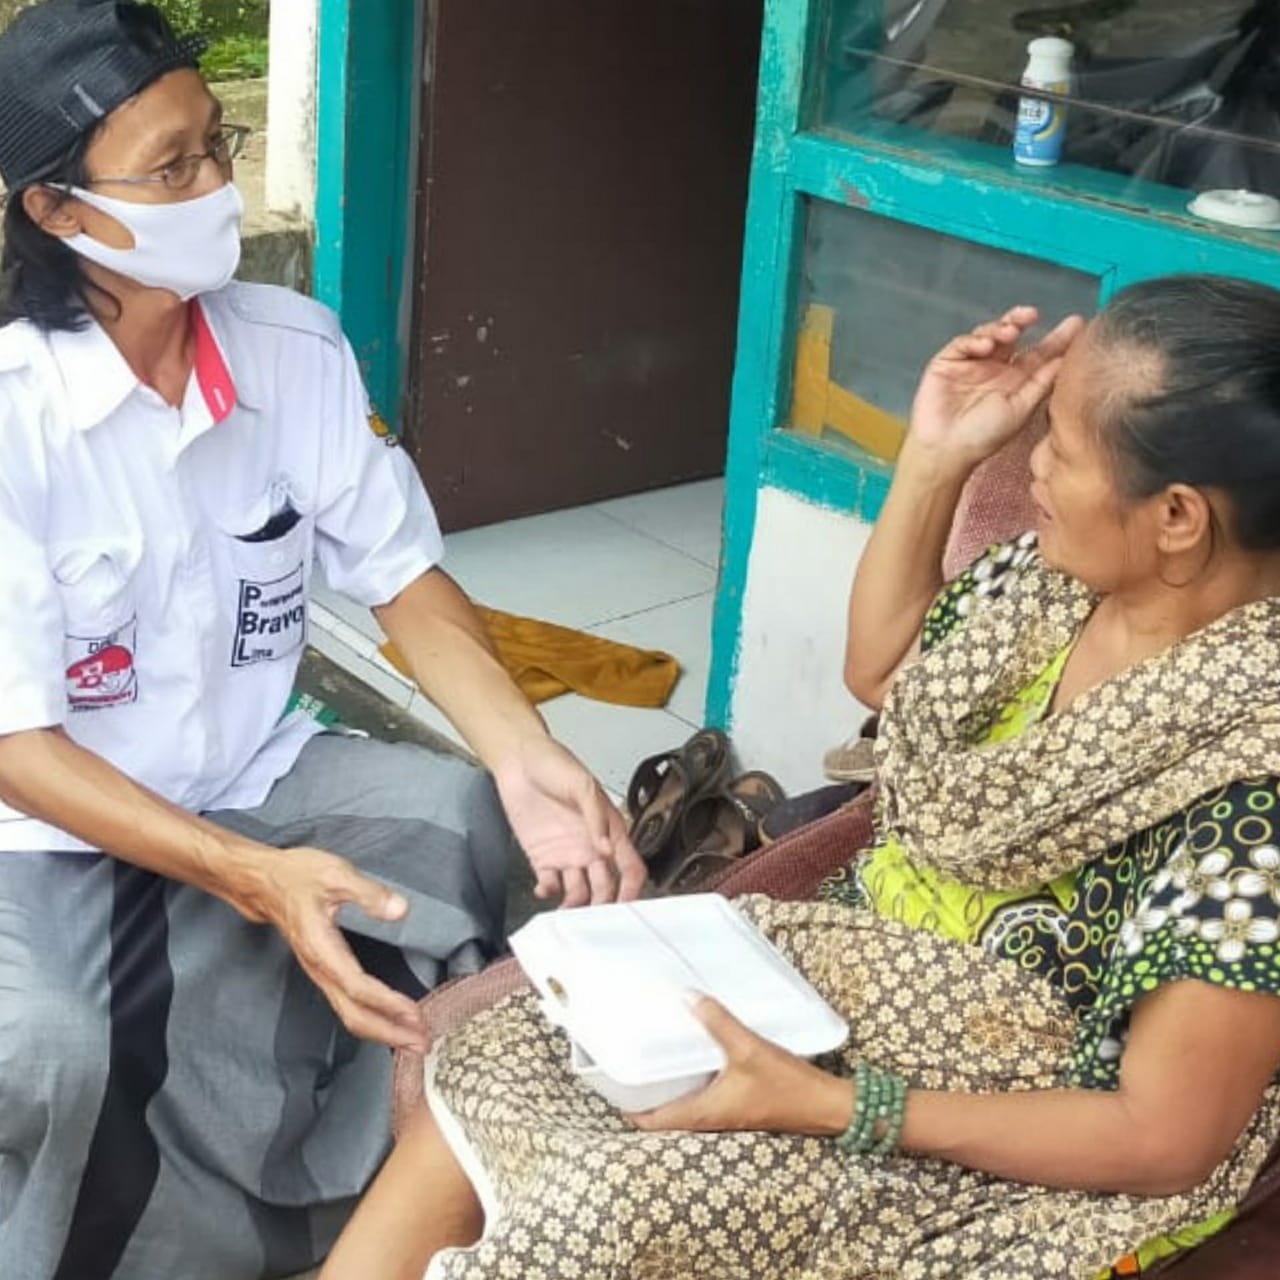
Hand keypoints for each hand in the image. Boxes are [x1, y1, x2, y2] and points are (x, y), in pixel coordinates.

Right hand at [232, 844, 428, 1050]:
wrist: (265, 883)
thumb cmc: (296, 877)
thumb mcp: (334, 873)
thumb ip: (368, 893)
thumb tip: (399, 910)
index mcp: (321, 949)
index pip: (358, 987)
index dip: (387, 1004)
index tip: (415, 1014)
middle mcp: (320, 969)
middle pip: (353, 1015)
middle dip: (388, 1033)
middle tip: (423, 1044)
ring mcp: (320, 973)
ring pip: (349, 1014)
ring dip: (382, 1031)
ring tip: (413, 1041)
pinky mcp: (324, 971)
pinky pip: (347, 1004)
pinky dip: (372, 1018)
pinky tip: (391, 1020)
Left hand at [494, 736, 645, 906]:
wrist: (517, 760)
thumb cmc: (554, 763)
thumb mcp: (581, 783)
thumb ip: (595, 816)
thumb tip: (606, 847)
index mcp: (609, 830)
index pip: (630, 866)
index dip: (632, 888)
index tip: (626, 906)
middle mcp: (591, 848)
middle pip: (606, 887)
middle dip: (603, 906)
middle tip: (594, 920)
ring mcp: (568, 855)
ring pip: (580, 892)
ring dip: (576, 906)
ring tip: (567, 913)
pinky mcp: (543, 858)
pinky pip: (551, 885)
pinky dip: (549, 893)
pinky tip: (544, 890)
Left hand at [629, 996, 852, 1135]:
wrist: (825, 1105)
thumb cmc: (786, 1084)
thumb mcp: (749, 1048)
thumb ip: (718, 1023)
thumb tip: (687, 997)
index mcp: (704, 1113)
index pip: (654, 1121)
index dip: (630, 1109)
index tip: (613, 1087)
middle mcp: (711, 1118)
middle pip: (666, 1114)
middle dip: (647, 1095)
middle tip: (630, 1065)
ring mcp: (726, 1113)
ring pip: (686, 1105)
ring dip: (671, 1088)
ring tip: (657, 1057)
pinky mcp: (740, 1105)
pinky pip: (706, 1097)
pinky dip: (693, 1081)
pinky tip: (698, 1056)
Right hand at [908, 307, 1085, 474]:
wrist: (947, 449)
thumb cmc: (983, 437)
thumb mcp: (1022, 409)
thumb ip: (1043, 382)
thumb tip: (1065, 358)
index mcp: (1015, 381)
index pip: (1038, 353)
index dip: (1056, 338)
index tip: (1076, 323)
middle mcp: (994, 369)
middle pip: (1012, 335)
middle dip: (1022, 320)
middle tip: (1032, 314)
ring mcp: (971, 364)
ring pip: (988, 333)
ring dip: (1000, 328)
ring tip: (1009, 332)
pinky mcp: (947, 363)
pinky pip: (963, 343)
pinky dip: (974, 340)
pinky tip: (985, 345)